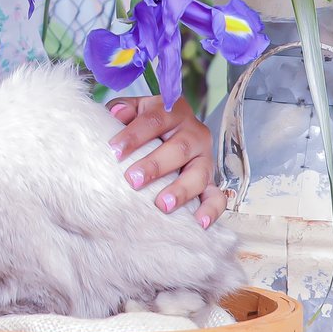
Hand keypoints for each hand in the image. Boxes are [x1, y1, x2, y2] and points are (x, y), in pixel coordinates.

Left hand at [107, 96, 231, 225]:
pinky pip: (218, 196)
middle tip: (133, 179)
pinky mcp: (211, 180)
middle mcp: (194, 132)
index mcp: (174, 111)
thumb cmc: (145, 124)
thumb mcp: (135, 110)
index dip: (135, 135)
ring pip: (199, 173)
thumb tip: (115, 113)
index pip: (155, 120)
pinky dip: (211, 210)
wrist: (168, 134)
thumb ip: (124, 109)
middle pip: (179, 148)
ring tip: (162, 205)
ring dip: (181, 190)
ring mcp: (205, 158)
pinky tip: (199, 223)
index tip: (114, 151)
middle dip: (155, 165)